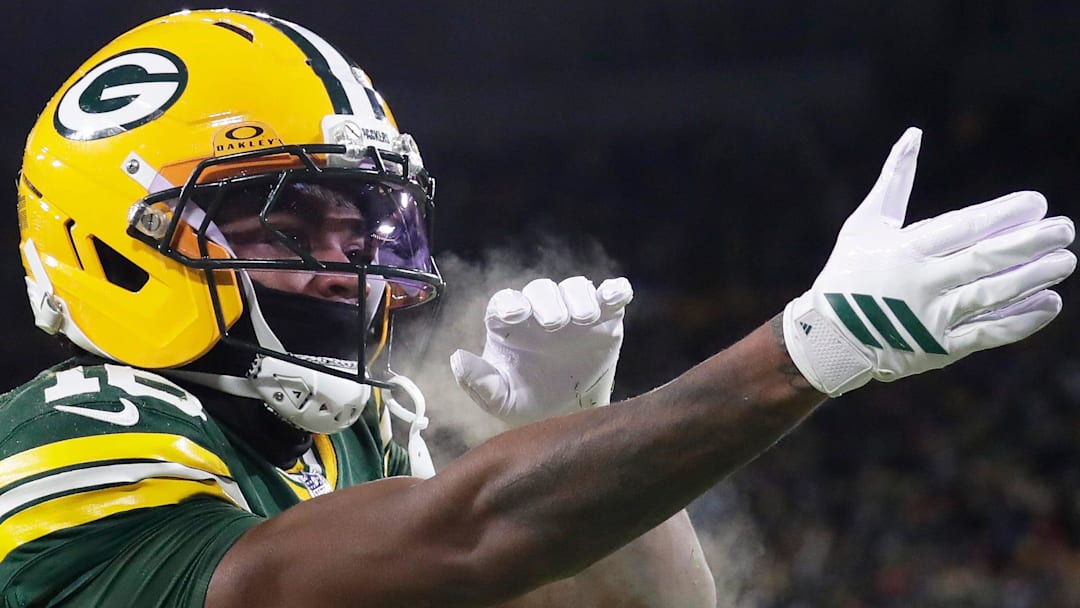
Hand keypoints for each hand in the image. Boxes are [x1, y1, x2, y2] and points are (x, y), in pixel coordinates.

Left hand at [450, 276, 632, 424]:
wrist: (572, 417)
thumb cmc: (529, 403)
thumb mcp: (502, 401)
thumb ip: (479, 382)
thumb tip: (458, 358)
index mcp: (510, 327)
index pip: (505, 303)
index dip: (509, 303)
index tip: (515, 314)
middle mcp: (541, 312)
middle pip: (541, 290)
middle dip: (547, 301)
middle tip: (554, 324)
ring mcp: (574, 313)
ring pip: (575, 288)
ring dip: (579, 297)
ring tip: (584, 318)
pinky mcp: (606, 318)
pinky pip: (611, 295)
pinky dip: (615, 290)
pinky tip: (617, 297)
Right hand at [784, 127, 1075, 395]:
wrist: (826, 337)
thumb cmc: (848, 272)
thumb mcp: (864, 223)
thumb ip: (894, 179)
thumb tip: (914, 133)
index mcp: (904, 249)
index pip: (963, 227)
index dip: (1003, 214)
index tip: (1037, 202)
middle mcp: (920, 283)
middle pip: (984, 260)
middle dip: (1029, 243)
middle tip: (1065, 229)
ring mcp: (930, 318)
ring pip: (991, 296)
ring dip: (1032, 278)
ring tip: (1065, 261)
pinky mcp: (939, 348)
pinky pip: (987, 333)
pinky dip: (1020, 321)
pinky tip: (1049, 304)